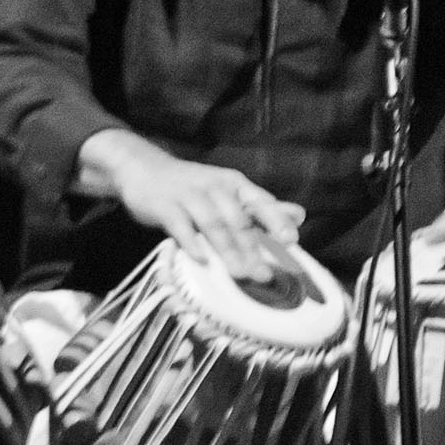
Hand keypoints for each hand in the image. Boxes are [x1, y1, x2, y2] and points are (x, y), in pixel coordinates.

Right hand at [77, 129, 306, 287]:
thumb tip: (299, 215)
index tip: (291, 240)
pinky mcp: (165, 205)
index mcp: (234, 184)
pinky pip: (180, 224)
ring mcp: (189, 195)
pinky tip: (201, 259)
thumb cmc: (194, 188)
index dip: (276, 220)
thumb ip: (261, 207)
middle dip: (252, 248)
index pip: (260, 202)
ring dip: (227, 250)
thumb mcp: (228, 191)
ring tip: (239, 274)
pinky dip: (191, 242)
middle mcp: (215, 187)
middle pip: (237, 219)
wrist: (145, 170)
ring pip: (212, 223)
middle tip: (264, 275)